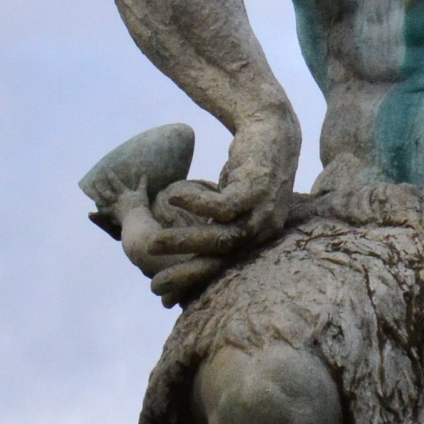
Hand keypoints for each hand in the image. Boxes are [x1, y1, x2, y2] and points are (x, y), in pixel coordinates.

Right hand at [120, 116, 301, 303]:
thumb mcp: (229, 201)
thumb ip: (213, 223)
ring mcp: (262, 210)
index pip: (222, 269)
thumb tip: (184, 241)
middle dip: (187, 274)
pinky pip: (223, 206)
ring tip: (153, 243)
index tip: (164, 295)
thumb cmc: (246, 169)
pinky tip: (173, 195)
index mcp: (256, 239)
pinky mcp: (256, 188)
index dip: (192, 282)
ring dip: (184, 241)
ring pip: (221, 237)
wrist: (271, 128)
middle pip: (221, 260)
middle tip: (155, 284)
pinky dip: (196, 204)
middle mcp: (262, 231)